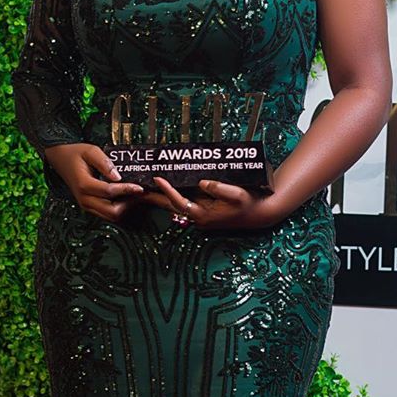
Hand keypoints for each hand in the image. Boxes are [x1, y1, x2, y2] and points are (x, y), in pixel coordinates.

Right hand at [44, 143, 145, 221]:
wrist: (61, 159)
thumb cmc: (75, 154)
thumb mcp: (90, 151)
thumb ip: (104, 163)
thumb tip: (118, 176)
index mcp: (84, 185)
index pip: (109, 192)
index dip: (126, 190)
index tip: (139, 187)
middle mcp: (84, 199)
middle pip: (111, 211)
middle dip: (128, 204)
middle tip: (139, 194)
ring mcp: (86, 205)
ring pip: (110, 216)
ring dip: (124, 208)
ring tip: (134, 195)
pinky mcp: (89, 206)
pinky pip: (106, 213)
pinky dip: (118, 208)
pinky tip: (126, 197)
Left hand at [147, 175, 281, 231]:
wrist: (259, 214)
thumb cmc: (249, 203)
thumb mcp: (238, 194)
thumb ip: (219, 188)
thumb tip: (202, 182)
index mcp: (204, 215)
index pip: (180, 202)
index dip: (167, 190)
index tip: (156, 178)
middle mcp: (198, 218)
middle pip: (171, 207)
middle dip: (154, 197)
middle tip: (136, 188)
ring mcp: (199, 217)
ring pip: (175, 206)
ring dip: (160, 197)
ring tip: (144, 187)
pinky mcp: (202, 213)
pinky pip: (183, 203)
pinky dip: (171, 196)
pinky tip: (164, 188)